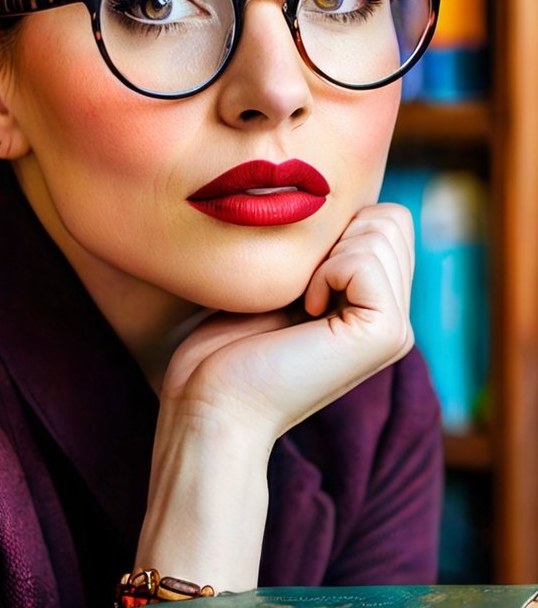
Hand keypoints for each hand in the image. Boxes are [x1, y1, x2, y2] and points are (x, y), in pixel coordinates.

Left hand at [160, 202, 414, 447]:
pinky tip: (304, 312)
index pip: (387, 219)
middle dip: (335, 235)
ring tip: (300, 304)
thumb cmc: (226, 348)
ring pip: (384, 230)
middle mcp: (395, 319)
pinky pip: (365, 259)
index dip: (332, 228)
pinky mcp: (386, 334)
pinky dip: (325, 272)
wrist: (211, 405)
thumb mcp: (283, 282)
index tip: (295, 278)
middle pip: (393, 219)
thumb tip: (345, 201)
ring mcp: (395, 329)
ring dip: (326, 255)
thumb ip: (325, 251)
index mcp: (375, 307)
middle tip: (299, 290)